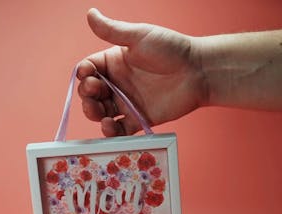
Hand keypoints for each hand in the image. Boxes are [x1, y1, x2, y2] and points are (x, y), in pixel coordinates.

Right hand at [77, 8, 207, 135]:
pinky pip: (119, 130)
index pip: (89, 69)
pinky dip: (111, 131)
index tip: (86, 74)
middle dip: (87, 95)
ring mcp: (126, 102)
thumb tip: (90, 13)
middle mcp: (117, 83)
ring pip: (101, 112)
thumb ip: (112, 30)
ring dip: (94, 113)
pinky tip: (110, 126)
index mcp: (114, 63)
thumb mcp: (138, 36)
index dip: (83, 73)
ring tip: (100, 112)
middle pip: (90, 93)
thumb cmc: (171, 49)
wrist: (198, 71)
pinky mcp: (138, 119)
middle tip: (94, 92)